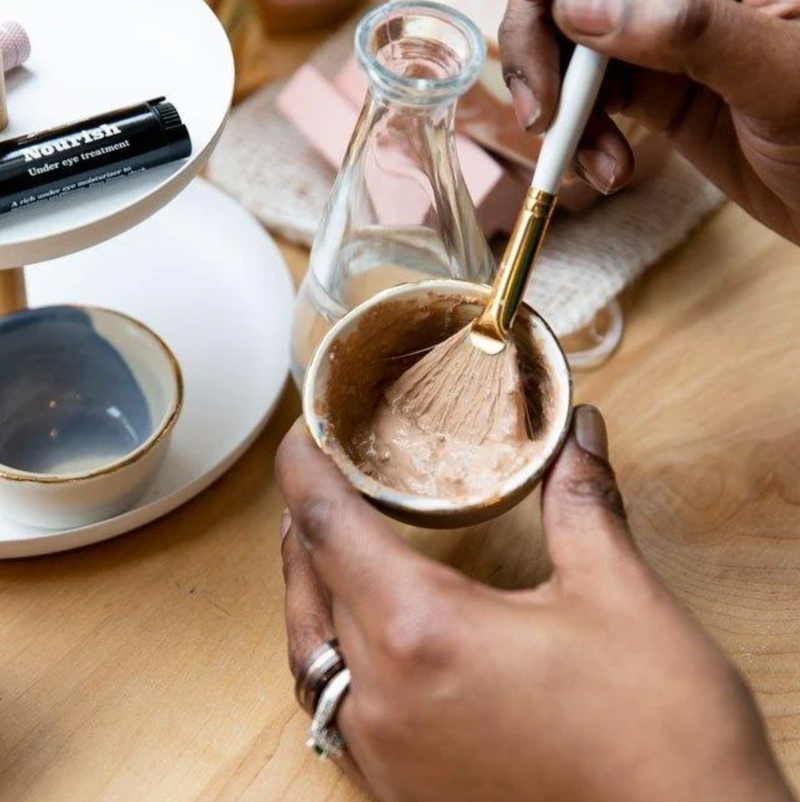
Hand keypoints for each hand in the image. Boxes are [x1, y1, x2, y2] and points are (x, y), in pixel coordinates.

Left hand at [276, 406, 793, 801]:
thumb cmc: (657, 732)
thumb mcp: (619, 595)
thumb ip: (581, 502)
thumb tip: (578, 433)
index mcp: (423, 631)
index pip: (328, 526)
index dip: (305, 469)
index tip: (302, 434)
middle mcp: (384, 698)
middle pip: (311, 586)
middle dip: (307, 522)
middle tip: (322, 477)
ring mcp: (385, 755)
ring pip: (310, 651)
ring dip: (310, 589)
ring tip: (324, 544)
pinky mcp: (402, 791)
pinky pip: (336, 706)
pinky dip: (332, 652)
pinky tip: (361, 635)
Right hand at [499, 0, 799, 243]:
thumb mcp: (780, 76)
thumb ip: (689, 30)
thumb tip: (582, 9)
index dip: (555, 2)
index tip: (560, 65)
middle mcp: (681, 0)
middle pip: (571, 4)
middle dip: (545, 59)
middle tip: (544, 120)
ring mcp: (665, 44)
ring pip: (575, 59)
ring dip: (568, 119)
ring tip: (603, 170)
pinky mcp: (658, 91)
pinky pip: (594, 106)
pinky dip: (584, 144)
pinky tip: (610, 171)